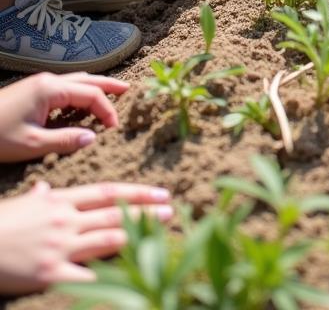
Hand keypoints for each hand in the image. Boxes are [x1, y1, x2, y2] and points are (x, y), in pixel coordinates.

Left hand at [0, 73, 127, 161]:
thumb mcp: (31, 144)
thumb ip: (65, 140)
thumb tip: (92, 138)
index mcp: (51, 90)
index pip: (90, 95)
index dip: (107, 110)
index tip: (114, 128)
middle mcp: (48, 81)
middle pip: (87, 79)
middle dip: (109, 86)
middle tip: (129, 90)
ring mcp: (38, 83)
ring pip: (75, 80)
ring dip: (95, 86)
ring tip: (112, 91)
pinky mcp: (31, 90)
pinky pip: (64, 86)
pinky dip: (80, 91)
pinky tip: (81, 101)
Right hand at [0, 180, 171, 293]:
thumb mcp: (20, 205)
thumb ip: (39, 198)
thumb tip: (45, 190)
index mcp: (61, 202)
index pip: (107, 193)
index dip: (136, 192)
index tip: (160, 192)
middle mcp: (65, 221)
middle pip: (114, 214)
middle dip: (146, 212)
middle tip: (170, 211)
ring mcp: (60, 247)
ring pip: (108, 238)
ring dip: (137, 235)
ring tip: (160, 234)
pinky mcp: (51, 274)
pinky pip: (87, 275)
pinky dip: (109, 274)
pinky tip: (131, 272)